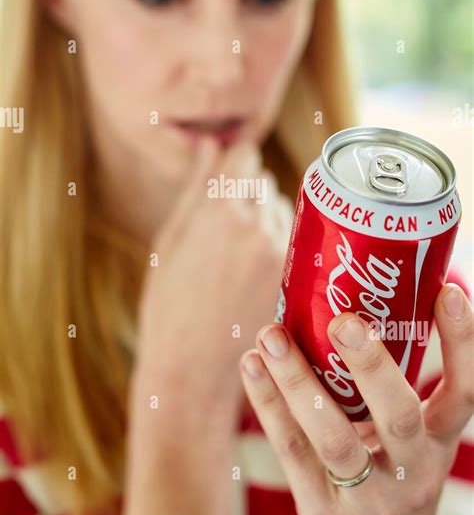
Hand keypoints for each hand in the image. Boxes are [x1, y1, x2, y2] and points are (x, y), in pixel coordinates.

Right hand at [135, 136, 292, 426]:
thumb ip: (196, 188)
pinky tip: (259, 271)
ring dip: (270, 220)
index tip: (230, 175)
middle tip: (229, 227)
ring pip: (286, 213)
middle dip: (251, 196)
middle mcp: (259, 227)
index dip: (235, 166)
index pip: (245, 159)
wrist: (191, 371)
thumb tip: (211, 143)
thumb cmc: (168, 307)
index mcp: (221, 211)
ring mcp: (283, 256)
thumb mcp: (170, 242)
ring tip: (242, 255)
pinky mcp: (298, 281)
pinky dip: (282, 247)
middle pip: (267, 185)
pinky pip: (298, 243)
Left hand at [240, 283, 472, 514]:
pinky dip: (269, 405)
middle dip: (372, 366)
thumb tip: (362, 299)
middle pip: (400, 418)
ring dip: (299, 381)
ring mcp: (367, 498)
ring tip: (271, 334)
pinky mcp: (323, 513)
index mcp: (438, 445)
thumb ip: (391, 390)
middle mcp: (411, 472)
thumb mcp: (410, 444)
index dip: (463, 344)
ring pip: (333, 438)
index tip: (449, 292)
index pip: (463, 393)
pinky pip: (293, 453)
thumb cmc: (390, 480)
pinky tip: (251, 365)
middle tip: (344, 319)